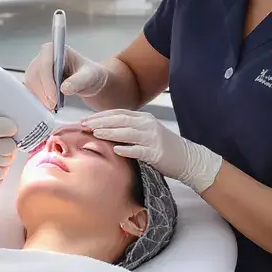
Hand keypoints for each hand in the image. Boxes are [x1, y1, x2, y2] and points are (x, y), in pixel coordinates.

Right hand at [24, 43, 108, 109]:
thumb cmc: (89, 74)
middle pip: (35, 73)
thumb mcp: (89, 77)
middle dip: (43, 92)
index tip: (54, 98)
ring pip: (31, 82)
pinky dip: (38, 98)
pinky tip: (49, 103)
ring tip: (53, 105)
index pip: (45, 63)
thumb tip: (64, 88)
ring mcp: (38, 67)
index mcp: (56, 50)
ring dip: (40, 96)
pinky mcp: (36, 78)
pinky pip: (31, 88)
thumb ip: (78, 81)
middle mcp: (44, 56)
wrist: (88, 81)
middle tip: (53, 105)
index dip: (48, 81)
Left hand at [82, 109, 223, 192]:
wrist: (186, 158)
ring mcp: (152, 138)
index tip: (85, 120)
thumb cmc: (162, 146)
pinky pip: (139, 150)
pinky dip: (127, 149)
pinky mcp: (156, 152)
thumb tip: (102, 131)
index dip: (101, 116)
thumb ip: (128, 129)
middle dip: (101, 122)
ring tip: (96, 133)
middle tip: (85, 125)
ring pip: (128, 132)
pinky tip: (116, 150)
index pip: (118, 113)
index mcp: (143, 118)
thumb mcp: (145, 132)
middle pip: (120, 120)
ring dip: (111, 132)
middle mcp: (147, 124)